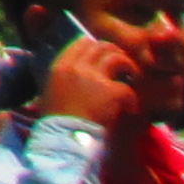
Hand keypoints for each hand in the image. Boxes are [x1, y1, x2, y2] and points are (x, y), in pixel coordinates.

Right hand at [37, 26, 169, 128]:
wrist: (66, 140)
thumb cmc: (57, 123)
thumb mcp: (51, 93)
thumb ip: (65, 80)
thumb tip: (77, 77)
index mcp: (60, 67)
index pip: (82, 43)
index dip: (96, 48)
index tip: (103, 59)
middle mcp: (77, 67)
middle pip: (101, 47)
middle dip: (115, 54)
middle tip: (122, 68)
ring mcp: (94, 78)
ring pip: (116, 58)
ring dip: (127, 68)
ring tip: (131, 80)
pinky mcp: (111, 92)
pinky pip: (127, 88)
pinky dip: (132, 99)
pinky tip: (130, 109)